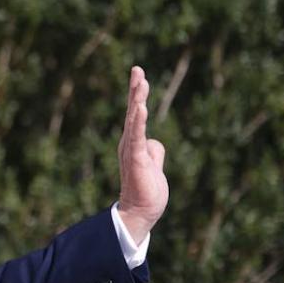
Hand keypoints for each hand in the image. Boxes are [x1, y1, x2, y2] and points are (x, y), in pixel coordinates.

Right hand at [116, 66, 167, 242]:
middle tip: (138, 69)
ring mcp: (131, 150)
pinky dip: (139, 121)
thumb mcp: (154, 165)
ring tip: (141, 82)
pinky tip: (142, 107)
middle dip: (136, 89)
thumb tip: (154, 141)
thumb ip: (154, 151)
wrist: (140, 213)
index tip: (139, 74)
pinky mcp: (135, 159)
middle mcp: (129, 144)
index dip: (137, 94)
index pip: (136, 115)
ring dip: (138, 100)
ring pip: (135, 120)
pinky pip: (137, 136)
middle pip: (133, 111)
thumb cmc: (146, 192)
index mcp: (134, 144)